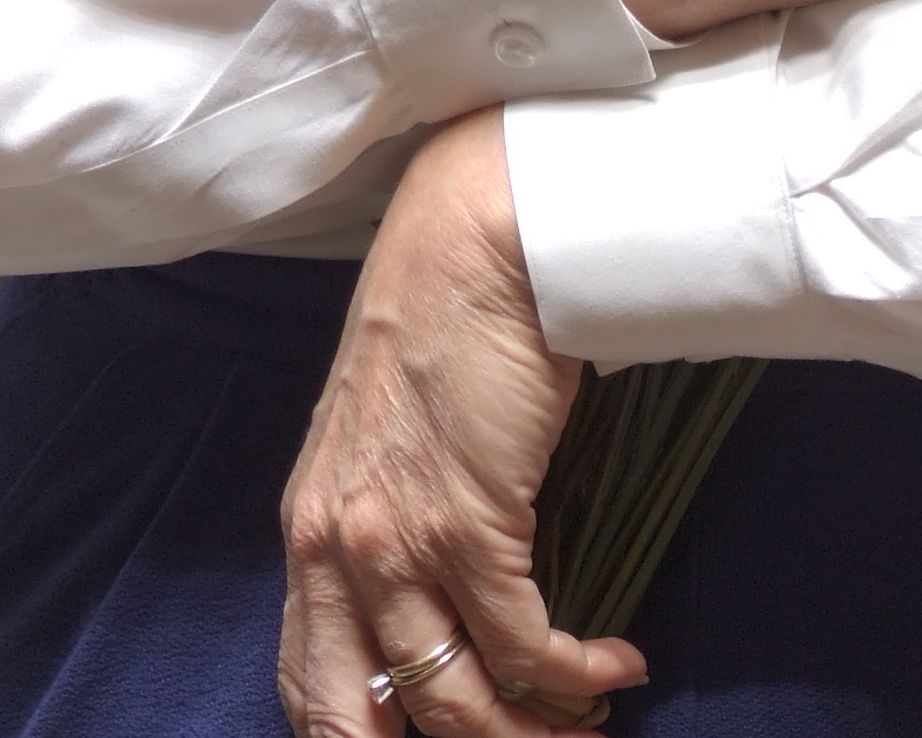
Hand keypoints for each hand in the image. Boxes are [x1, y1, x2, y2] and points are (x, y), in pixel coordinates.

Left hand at [279, 110, 646, 737]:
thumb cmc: (441, 318)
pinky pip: (526, 649)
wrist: (479, 234)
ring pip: (456, 706)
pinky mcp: (473, 524)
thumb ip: (384, 520)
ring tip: (586, 731)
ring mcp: (399, 543)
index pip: (310, 692)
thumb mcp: (377, 435)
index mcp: (307, 532)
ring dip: (532, 736)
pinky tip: (614, 667)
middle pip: (364, 725)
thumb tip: (437, 610)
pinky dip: (577, 676)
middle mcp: (334, 550)